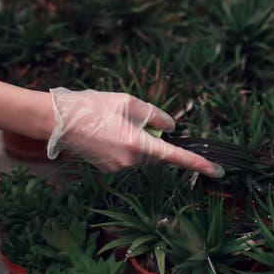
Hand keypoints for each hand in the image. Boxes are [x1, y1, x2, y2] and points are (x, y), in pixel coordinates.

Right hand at [47, 88, 223, 176]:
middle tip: (126, 116)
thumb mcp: (127, 102)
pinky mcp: (108, 168)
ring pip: (140, 153)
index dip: (196, 163)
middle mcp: (129, 161)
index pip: (173, 155)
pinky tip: (105, 130)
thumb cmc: (92, 106)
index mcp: (136, 143)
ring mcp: (117, 168)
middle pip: (155, 151)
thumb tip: (171, 127)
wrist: (58, 121)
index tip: (215, 171)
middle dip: (151, 136)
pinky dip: (124, 143)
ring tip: (110, 121)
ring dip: (135, 138)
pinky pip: (126, 155)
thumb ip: (154, 114)